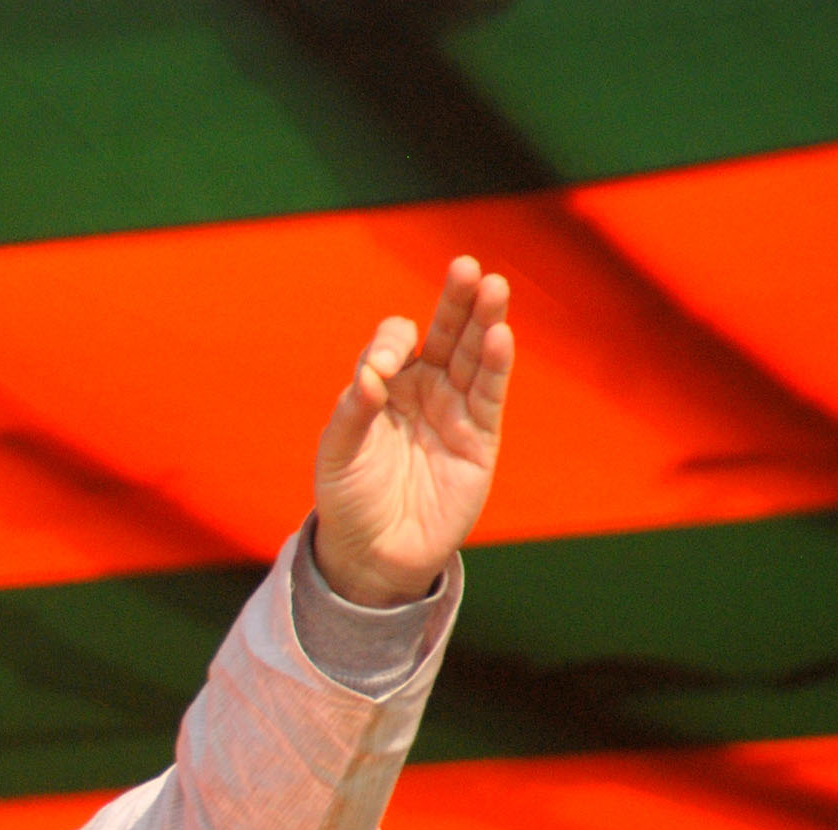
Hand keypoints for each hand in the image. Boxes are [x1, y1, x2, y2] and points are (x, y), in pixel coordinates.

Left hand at [311, 256, 513, 606]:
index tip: (380, 366)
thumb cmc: (349, 499)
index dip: (390, 341)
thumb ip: (353, 412)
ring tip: (493, 287)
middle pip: (444, 334)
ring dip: (484, 322)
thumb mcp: (338, 454)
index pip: (396, 341)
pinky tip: (499, 335)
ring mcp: (454, 411)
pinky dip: (495, 366)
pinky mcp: (479, 439)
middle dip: (455, 302)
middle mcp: (423, 390)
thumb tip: (370, 374)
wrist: (373, 554)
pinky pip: (489, 396)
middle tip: (466, 267)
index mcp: (384, 385)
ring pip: (473, 357)